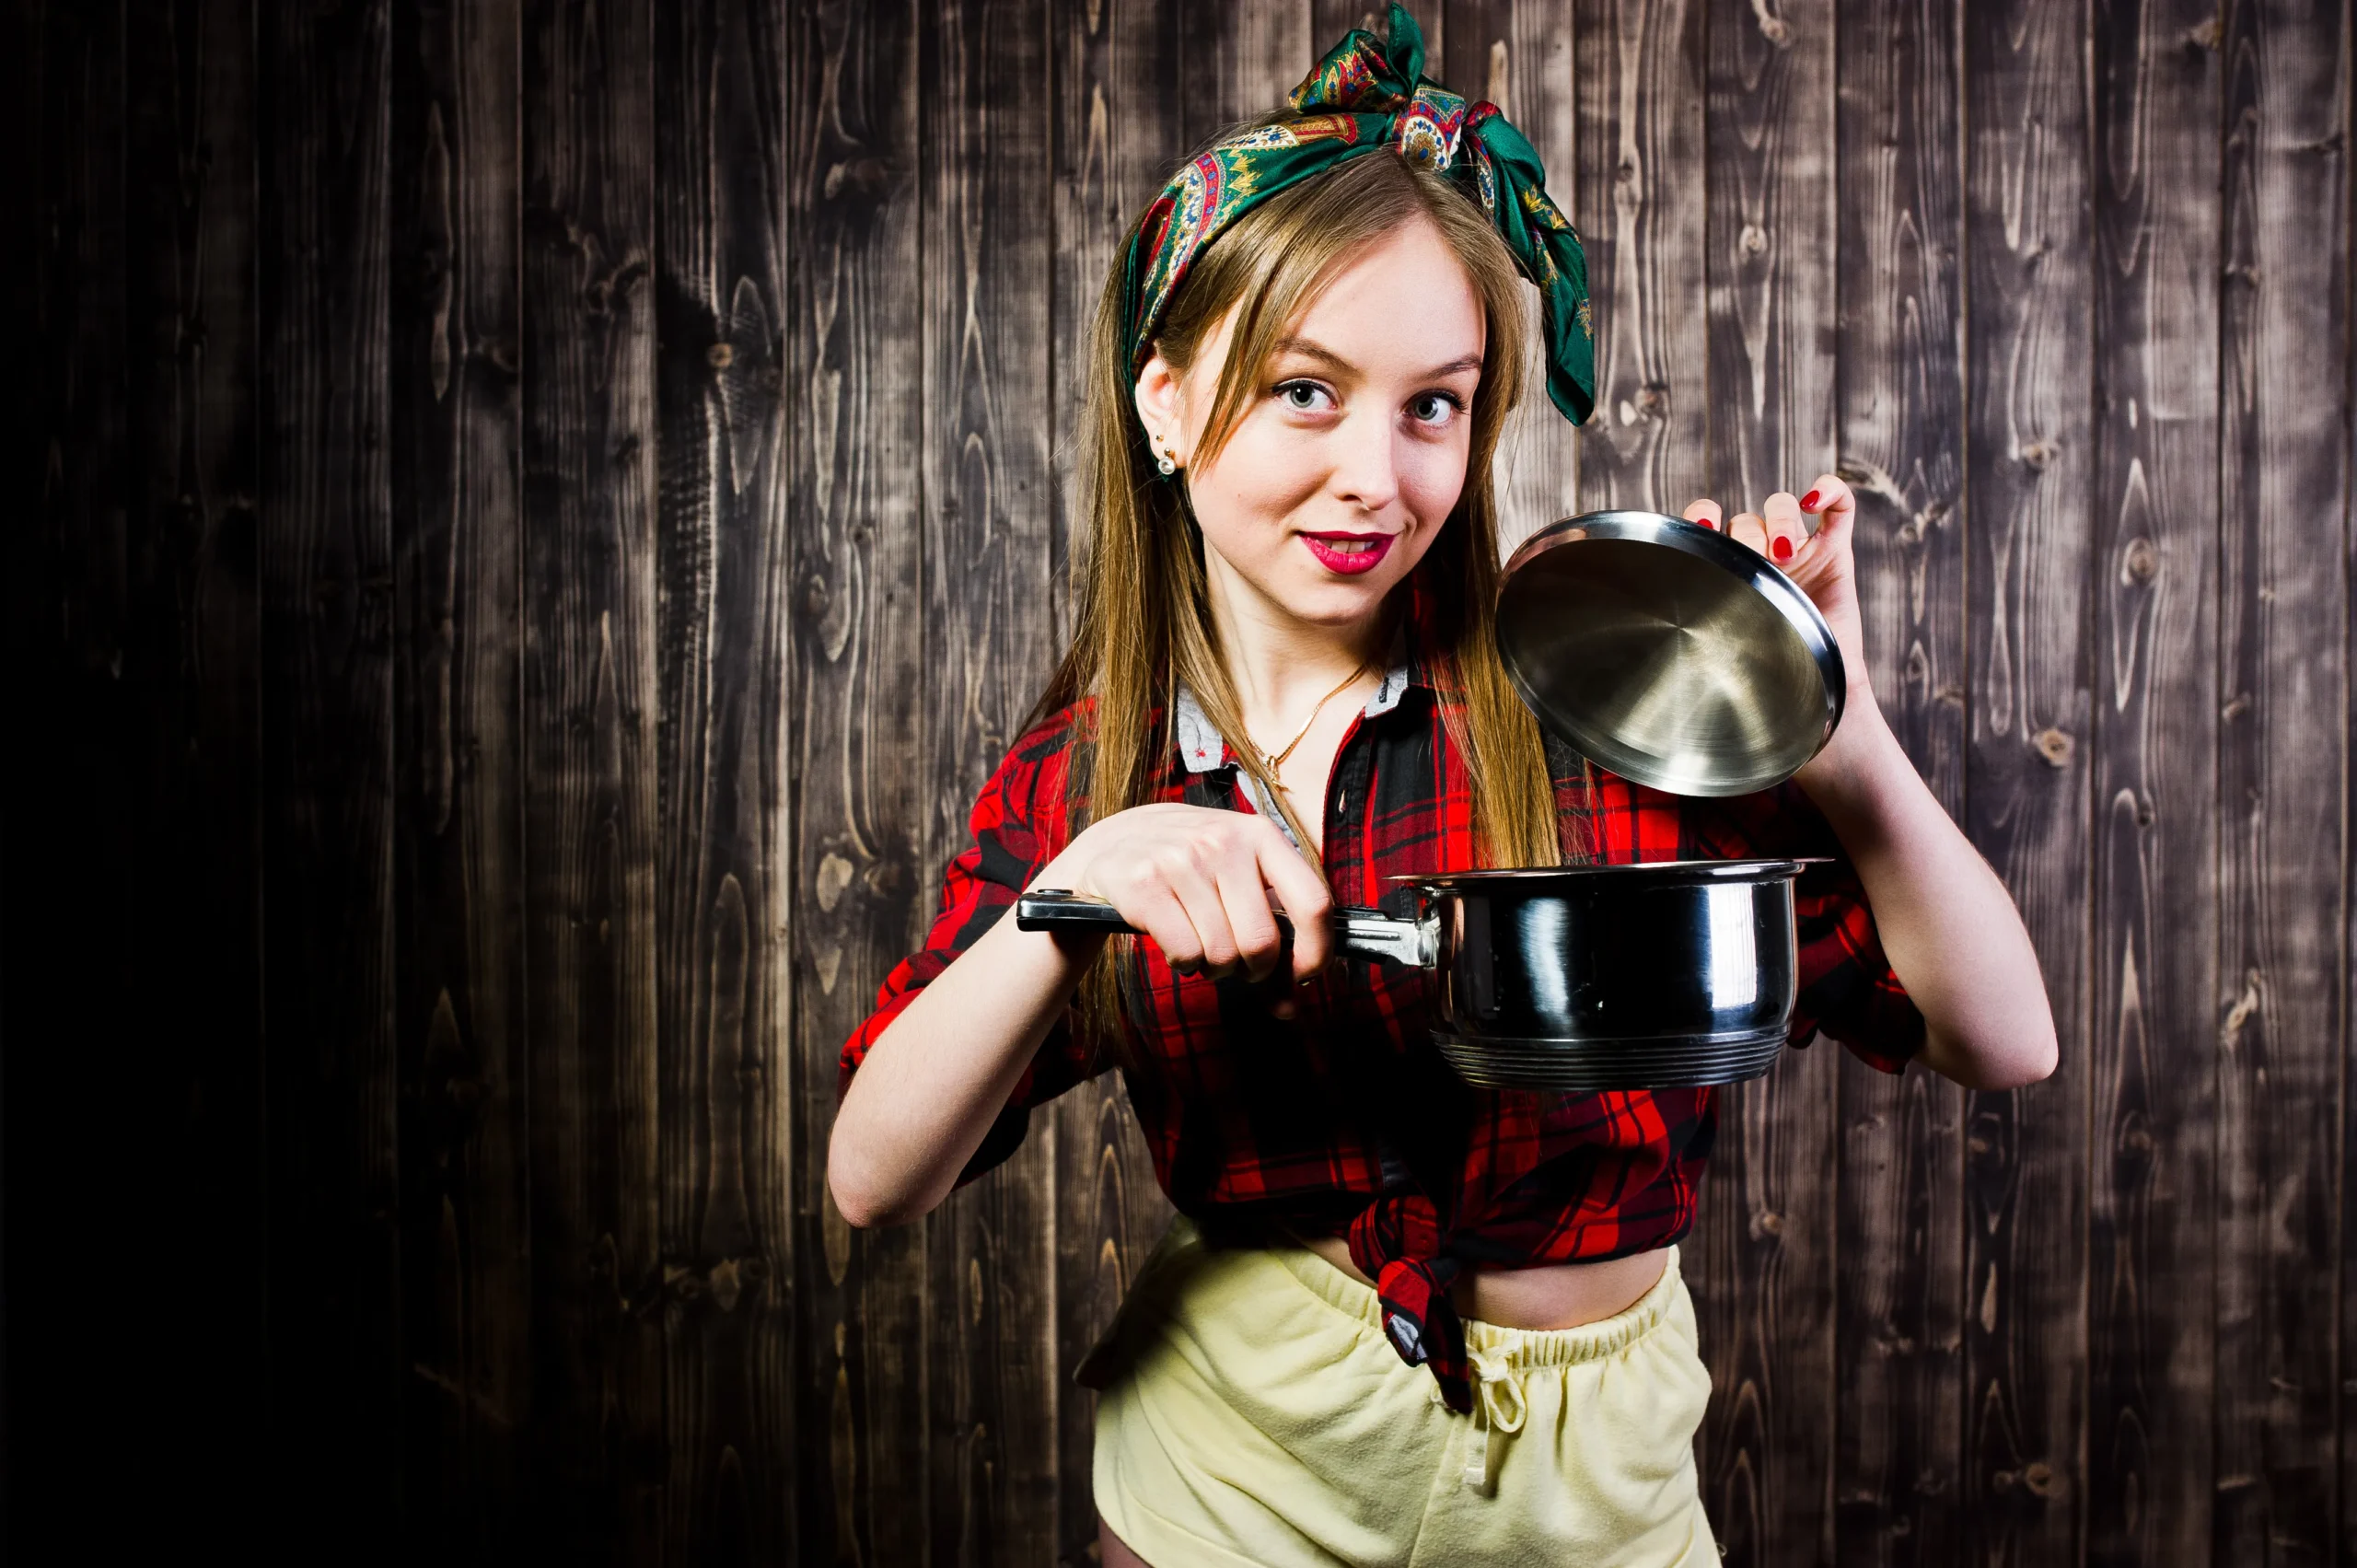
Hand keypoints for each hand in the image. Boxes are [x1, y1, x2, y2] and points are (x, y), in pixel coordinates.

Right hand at [1035, 803, 1334, 983]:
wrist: (1111, 844)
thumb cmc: (1189, 870)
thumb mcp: (1236, 878)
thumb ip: (1272, 935)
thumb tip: (1288, 1007)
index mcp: (1260, 835)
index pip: (1313, 902)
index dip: (1315, 951)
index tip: (1303, 975)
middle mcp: (1223, 841)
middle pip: (1262, 943)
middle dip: (1251, 968)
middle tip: (1234, 957)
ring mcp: (1181, 859)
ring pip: (1222, 954)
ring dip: (1213, 965)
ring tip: (1199, 941)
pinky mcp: (1143, 883)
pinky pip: (1185, 954)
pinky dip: (1183, 962)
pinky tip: (1174, 940)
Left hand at [1681, 475, 1873, 712]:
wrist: (1819, 690)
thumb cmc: (1768, 671)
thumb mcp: (1722, 641)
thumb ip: (1695, 621)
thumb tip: (1652, 629)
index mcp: (1728, 569)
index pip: (1708, 520)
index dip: (1702, 514)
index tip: (1701, 527)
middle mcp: (1761, 553)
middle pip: (1746, 517)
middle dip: (1747, 534)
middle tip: (1753, 562)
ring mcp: (1800, 549)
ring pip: (1782, 505)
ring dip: (1779, 521)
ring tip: (1783, 554)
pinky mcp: (1836, 551)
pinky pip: (1840, 505)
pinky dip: (1829, 490)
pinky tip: (1813, 501)